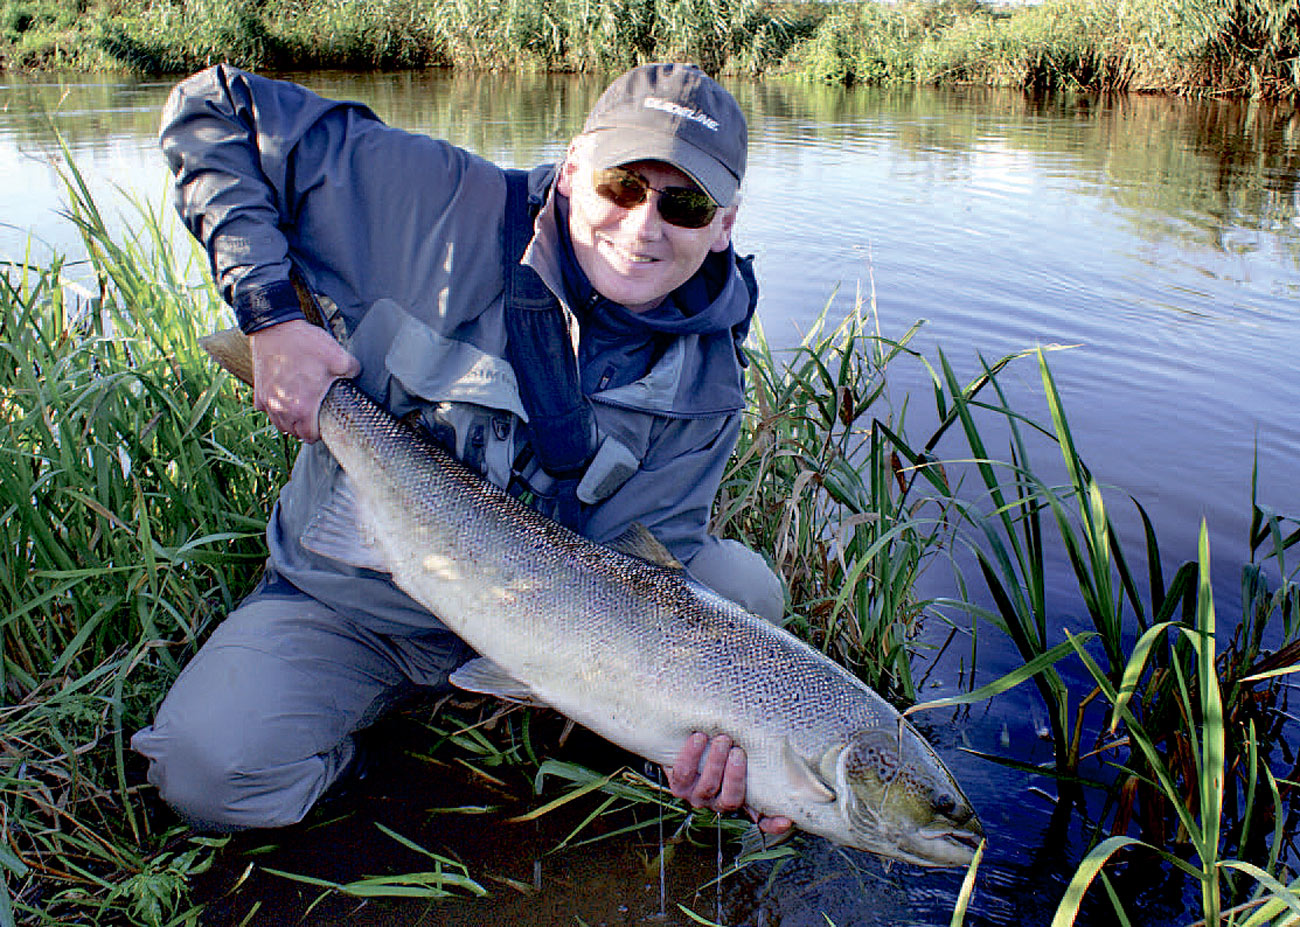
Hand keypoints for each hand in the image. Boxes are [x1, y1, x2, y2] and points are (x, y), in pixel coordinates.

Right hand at [250, 319, 359, 441]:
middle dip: (304, 429)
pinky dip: (274, 408)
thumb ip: (352, 371)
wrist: (274, 328)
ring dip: (289, 421)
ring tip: (299, 412)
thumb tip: (356, 375)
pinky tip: (283, 399)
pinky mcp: (258, 391)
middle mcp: (282, 409)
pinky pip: (265, 409)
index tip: (323, 426)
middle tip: (314, 418)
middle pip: (293, 432)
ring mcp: (267, 401)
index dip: (318, 434)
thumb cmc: (304, 344)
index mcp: (302, 407)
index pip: (309, 436)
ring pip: (278, 424)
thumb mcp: (339, 357)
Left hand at [666, 732, 792, 835]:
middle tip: (737, 751)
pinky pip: (683, 773)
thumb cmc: (718, 747)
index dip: (772, 823)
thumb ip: (756, 757)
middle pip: (730, 799)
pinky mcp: (678, 786)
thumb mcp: (739, 752)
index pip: (760, 819)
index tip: (785, 820)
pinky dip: (691, 754)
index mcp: (738, 799)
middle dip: (734, 775)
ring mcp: (697, 797)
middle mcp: (718, 803)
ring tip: (721, 739)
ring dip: (715, 761)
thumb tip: (780, 756)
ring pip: (708, 786)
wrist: (687, 741)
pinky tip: (698, 738)